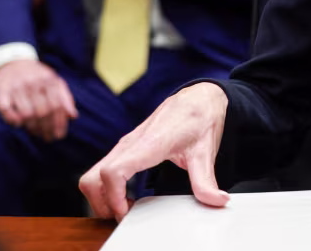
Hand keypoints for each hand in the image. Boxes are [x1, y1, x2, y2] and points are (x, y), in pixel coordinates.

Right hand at [0, 59, 77, 142]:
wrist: (13, 62)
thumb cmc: (37, 76)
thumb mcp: (55, 81)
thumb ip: (65, 97)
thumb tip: (73, 116)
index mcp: (48, 80)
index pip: (57, 105)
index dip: (59, 123)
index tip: (59, 135)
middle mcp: (33, 83)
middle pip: (42, 112)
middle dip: (46, 128)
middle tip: (48, 138)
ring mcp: (16, 87)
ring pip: (26, 113)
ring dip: (32, 127)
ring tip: (36, 133)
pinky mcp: (1, 91)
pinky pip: (6, 110)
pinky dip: (12, 119)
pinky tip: (18, 124)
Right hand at [80, 82, 229, 220]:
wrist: (199, 96)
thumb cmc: (200, 117)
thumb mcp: (205, 151)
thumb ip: (207, 180)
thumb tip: (217, 200)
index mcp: (149, 144)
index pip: (113, 172)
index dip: (113, 198)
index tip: (127, 211)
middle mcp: (131, 143)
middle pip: (93, 178)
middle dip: (102, 203)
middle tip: (125, 215)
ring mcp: (126, 144)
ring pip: (93, 174)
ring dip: (101, 196)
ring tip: (125, 207)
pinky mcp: (127, 146)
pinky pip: (103, 168)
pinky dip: (106, 187)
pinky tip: (127, 194)